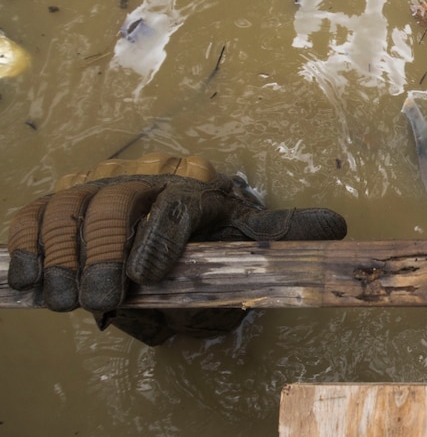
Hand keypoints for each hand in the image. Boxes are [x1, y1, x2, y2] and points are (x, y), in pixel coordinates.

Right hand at [7, 153, 345, 341]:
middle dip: (106, 253)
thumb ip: (281, 234)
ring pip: (69, 211)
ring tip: (68, 300)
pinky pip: (31, 215)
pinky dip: (22, 243)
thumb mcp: (246, 233)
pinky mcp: (57, 206)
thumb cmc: (208, 235)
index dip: (159, 240)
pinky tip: (24, 279)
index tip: (149, 277)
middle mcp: (139, 184)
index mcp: (190, 191)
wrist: (169, 221)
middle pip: (115, 206)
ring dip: (63, 257)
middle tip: (106, 298)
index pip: (175, 208)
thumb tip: (338, 228)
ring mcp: (94, 191)